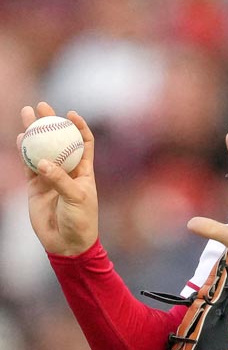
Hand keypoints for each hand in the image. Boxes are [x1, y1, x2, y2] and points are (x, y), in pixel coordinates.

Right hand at [17, 102, 98, 255]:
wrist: (67, 243)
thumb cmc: (81, 220)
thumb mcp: (77, 198)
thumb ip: (60, 180)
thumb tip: (42, 162)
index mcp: (85, 170)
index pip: (84, 142)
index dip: (79, 127)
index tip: (71, 114)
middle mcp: (68, 170)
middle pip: (59, 141)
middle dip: (51, 122)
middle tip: (41, 106)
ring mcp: (50, 177)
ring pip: (41, 149)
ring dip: (34, 132)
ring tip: (26, 113)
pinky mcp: (35, 187)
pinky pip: (28, 166)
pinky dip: (24, 152)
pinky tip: (20, 138)